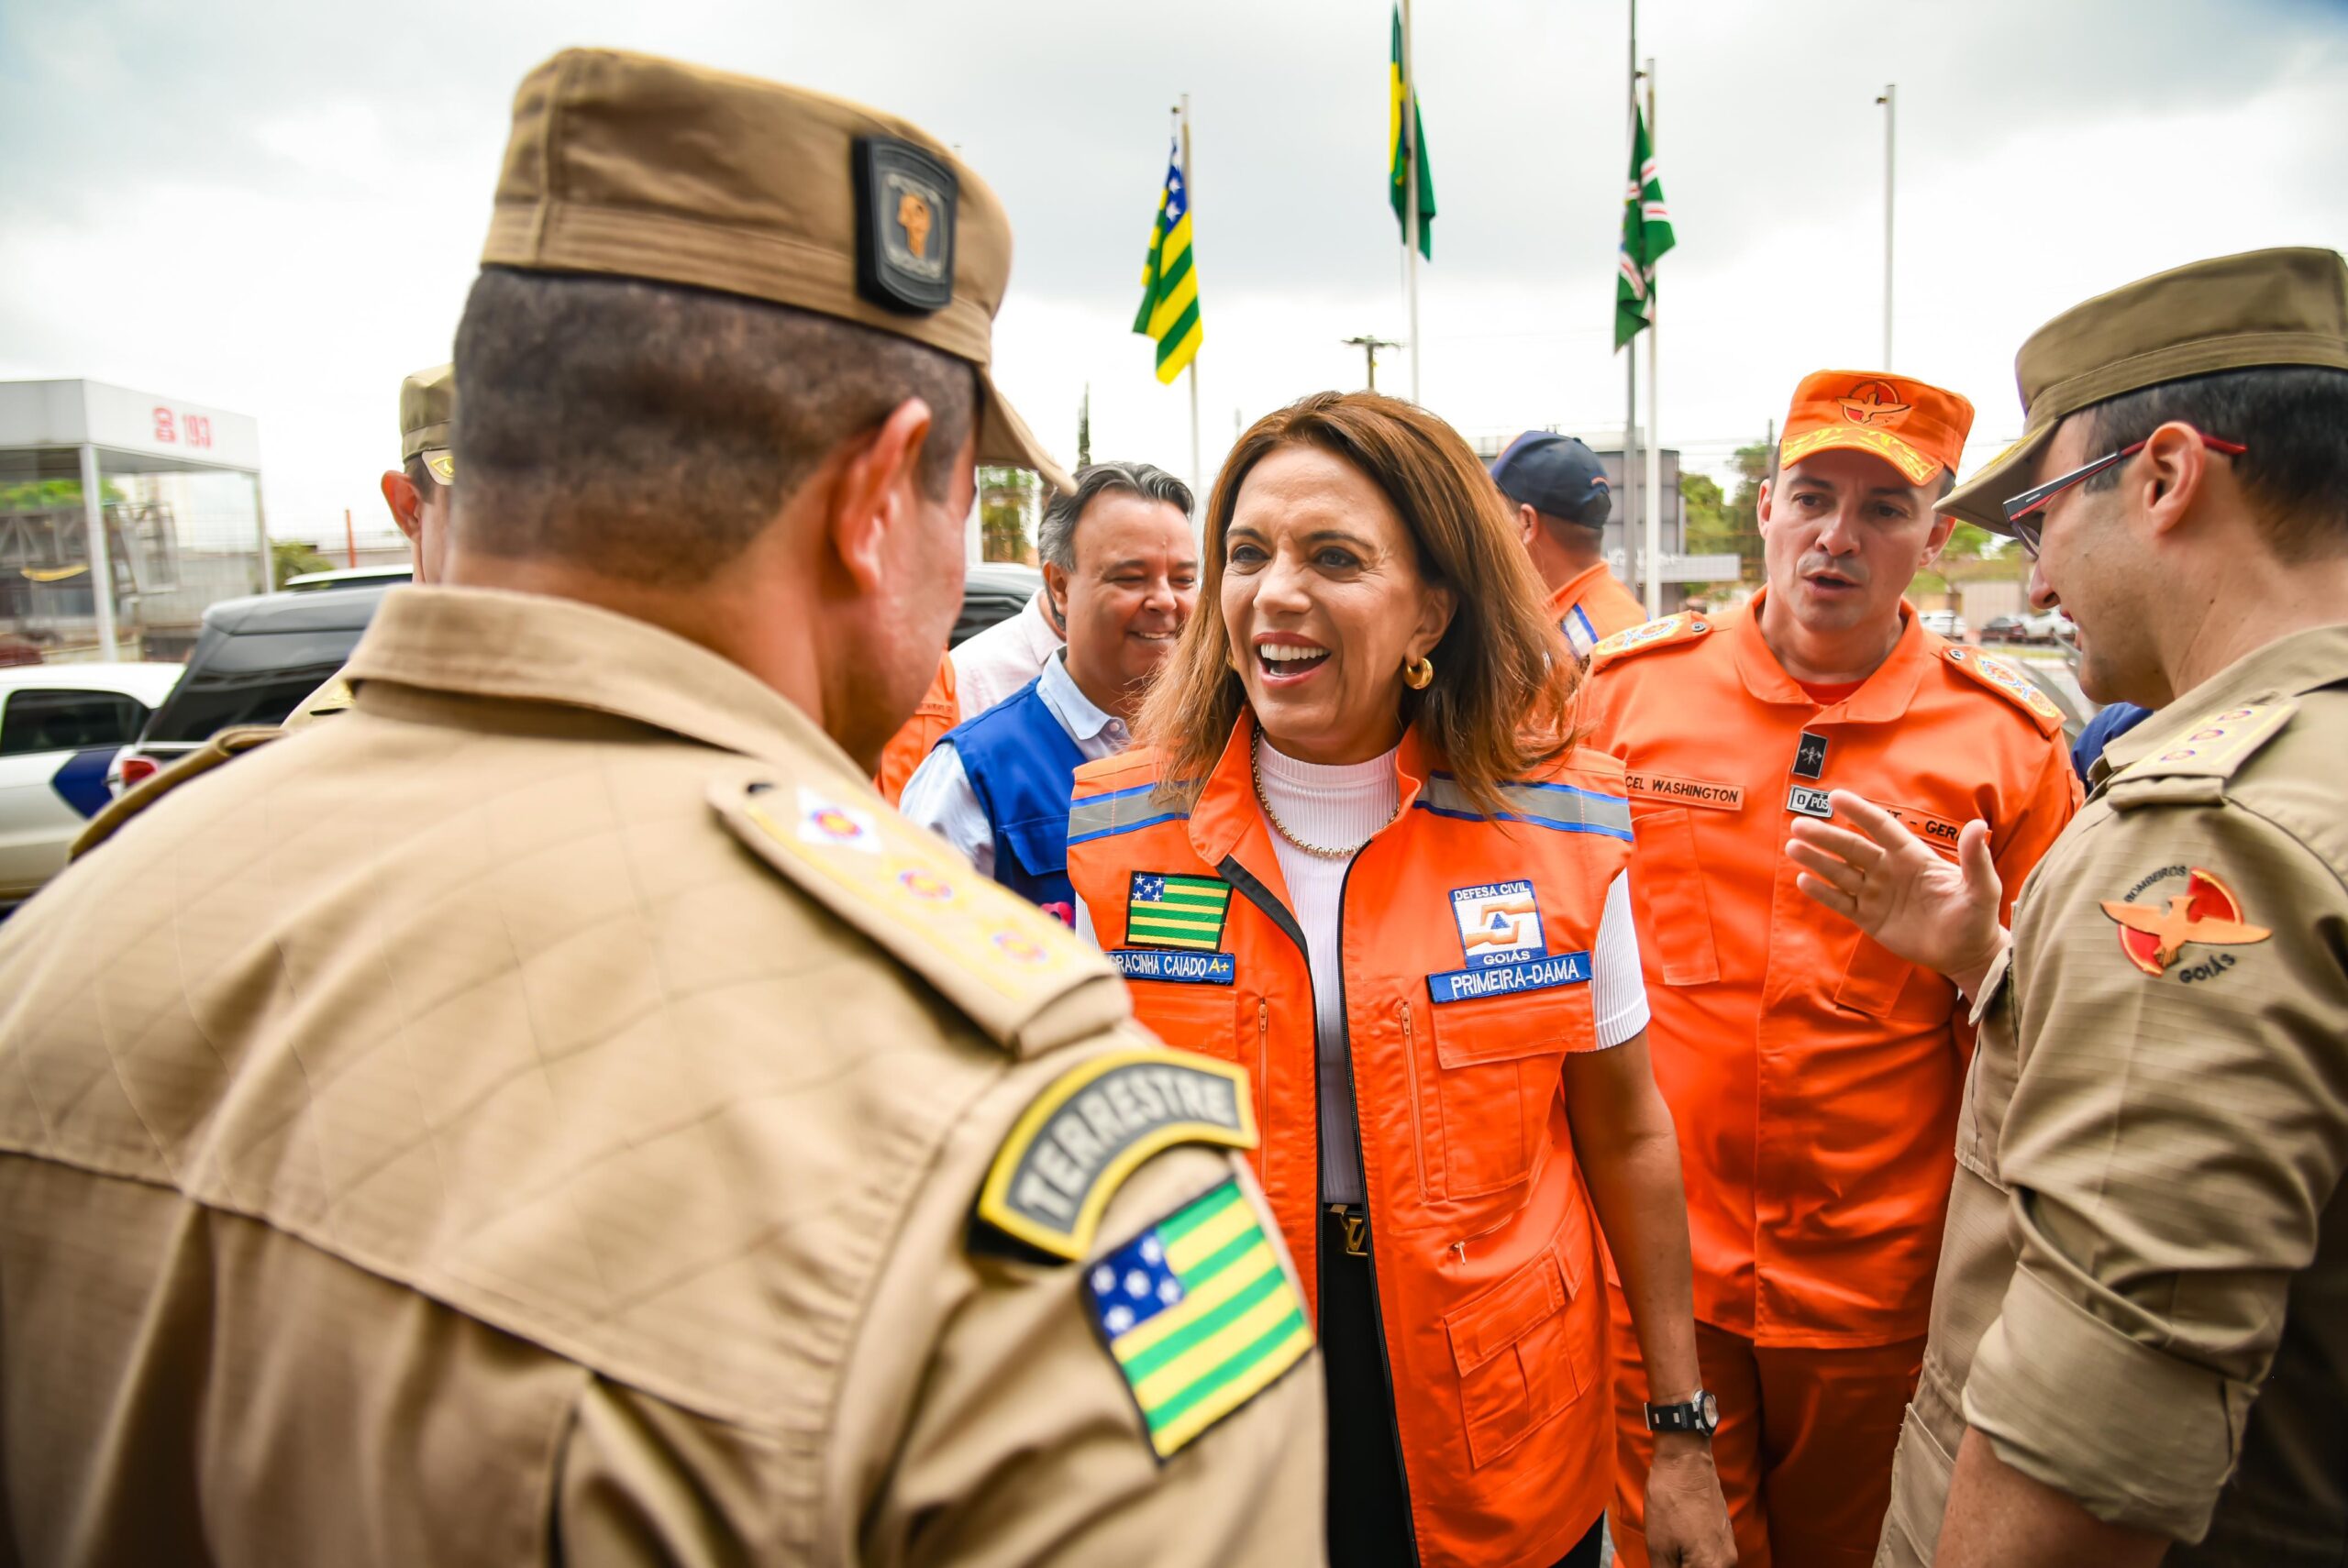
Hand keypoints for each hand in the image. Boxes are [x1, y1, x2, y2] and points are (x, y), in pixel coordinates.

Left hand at [1643, 1438, 1735, 1567]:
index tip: (1664, 1562)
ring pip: (1707, 1567)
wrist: (1685, 1461)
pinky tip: (1679, 1545)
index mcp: (1711, 1567)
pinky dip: (1695, 1557)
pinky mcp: (1725, 1534)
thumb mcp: (1658, 1547)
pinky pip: (1712, 1557)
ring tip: (1669, 1552)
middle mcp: (1727, 1561)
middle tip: (1665, 1557)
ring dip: (1688, 1563)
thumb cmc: (1670, 1500)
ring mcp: (1729, 1547)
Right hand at [1786, 789, 2006, 994]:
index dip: (1860, 813)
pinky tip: (1804, 880)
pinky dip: (1822, 893)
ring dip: (1817, 860)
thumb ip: (1975, 858)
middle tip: (1800, 825)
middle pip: (1853, 849)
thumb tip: (1978, 826)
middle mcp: (1890, 871)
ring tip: (1793, 848)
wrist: (1967, 954)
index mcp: (1913, 858)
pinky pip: (1841, 903)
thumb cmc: (1977, 917)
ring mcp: (1878, 895)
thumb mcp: (1982, 887)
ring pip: (1841, 873)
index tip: (1836, 797)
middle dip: (1826, 837)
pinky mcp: (1870, 919)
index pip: (1882, 829)